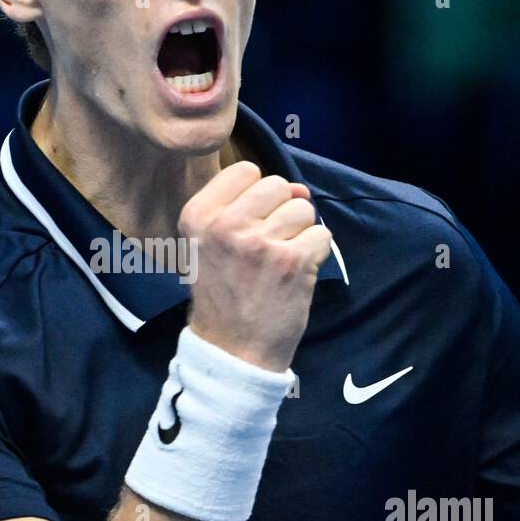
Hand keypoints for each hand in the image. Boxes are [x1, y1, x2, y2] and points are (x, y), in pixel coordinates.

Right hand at [179, 160, 331, 372]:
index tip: (248, 224)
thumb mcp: (212, 245)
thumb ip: (249, 207)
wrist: (233, 351)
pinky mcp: (292, 261)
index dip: (256, 195)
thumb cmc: (224, 295)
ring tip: (280, 262)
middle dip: (280, 212)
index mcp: (197, 216)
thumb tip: (299, 188)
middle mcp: (225, 225)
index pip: (244, 170)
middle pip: (277, 185)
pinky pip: (322, 234)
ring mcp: (260, 242)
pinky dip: (316, 254)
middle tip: (266, 248)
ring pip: (303, 208)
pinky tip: (295, 275)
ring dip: (300, 233)